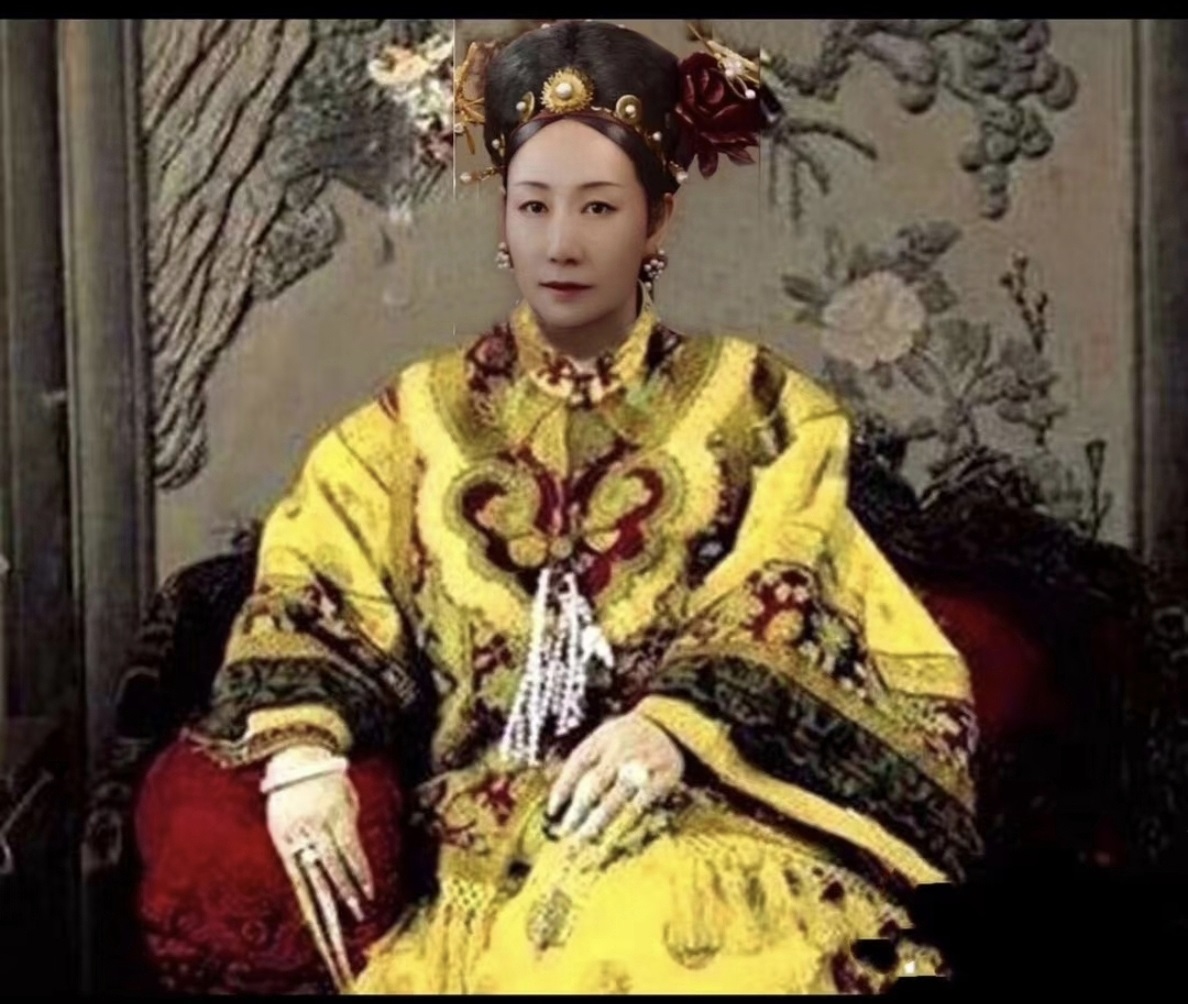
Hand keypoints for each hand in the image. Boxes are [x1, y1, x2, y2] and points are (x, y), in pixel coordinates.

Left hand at [264, 746, 373, 989]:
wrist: (298, 752)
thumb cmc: (288, 790)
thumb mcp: (284, 823)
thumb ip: (301, 846)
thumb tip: (317, 868)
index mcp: (285, 841)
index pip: (300, 885)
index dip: (313, 911)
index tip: (324, 932)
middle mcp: (304, 836)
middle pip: (321, 880)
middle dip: (335, 907)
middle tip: (346, 928)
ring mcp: (324, 824)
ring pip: (339, 864)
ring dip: (351, 890)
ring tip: (361, 910)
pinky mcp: (341, 811)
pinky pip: (351, 845)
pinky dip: (360, 867)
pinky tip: (366, 884)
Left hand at [546, 712, 683, 842]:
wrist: (670, 725)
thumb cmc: (627, 738)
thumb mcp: (604, 737)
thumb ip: (584, 761)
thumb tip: (558, 797)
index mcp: (603, 737)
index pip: (577, 763)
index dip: (563, 788)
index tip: (552, 811)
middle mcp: (622, 748)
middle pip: (595, 785)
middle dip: (578, 811)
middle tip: (566, 833)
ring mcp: (644, 761)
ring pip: (617, 798)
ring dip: (599, 821)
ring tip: (585, 838)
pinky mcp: (665, 775)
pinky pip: (643, 802)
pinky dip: (628, 818)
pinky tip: (617, 832)